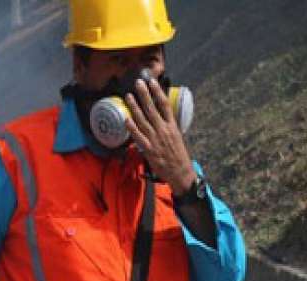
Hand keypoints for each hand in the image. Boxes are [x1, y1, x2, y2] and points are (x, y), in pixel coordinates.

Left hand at [125, 78, 196, 194]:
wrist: (181, 172)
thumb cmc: (179, 155)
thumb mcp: (177, 136)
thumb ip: (168, 126)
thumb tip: (160, 115)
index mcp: (172, 126)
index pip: (165, 105)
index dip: (158, 92)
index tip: (152, 82)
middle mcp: (164, 130)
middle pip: (152, 109)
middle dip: (144, 94)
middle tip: (138, 83)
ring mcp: (156, 139)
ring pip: (143, 120)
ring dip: (135, 107)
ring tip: (129, 96)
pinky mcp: (149, 150)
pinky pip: (138, 136)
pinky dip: (132, 127)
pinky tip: (126, 118)